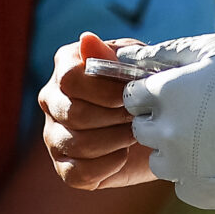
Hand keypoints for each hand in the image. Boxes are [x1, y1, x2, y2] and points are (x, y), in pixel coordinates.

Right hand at [39, 33, 157, 190]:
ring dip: (115, 141)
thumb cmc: (146, 87)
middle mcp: (52, 99)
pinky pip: (77, 174)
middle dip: (114, 118)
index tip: (132, 95)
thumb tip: (86, 39)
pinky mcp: (64, 167)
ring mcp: (54, 134)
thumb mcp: (137, 65)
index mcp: (66, 66)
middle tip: (138, 116)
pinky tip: (123, 155)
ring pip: (76, 144)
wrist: (162, 126)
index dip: (105, 91)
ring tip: (135, 133)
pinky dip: (107, 166)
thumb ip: (112, 55)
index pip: (70, 79)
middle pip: (74, 113)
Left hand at [122, 34, 214, 210]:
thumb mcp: (212, 48)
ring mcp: (186, 166)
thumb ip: (164, 52)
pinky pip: (183, 185)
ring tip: (212, 136)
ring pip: (160, 160)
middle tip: (199, 113)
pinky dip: (196, 175)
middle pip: (143, 129)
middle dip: (162, 120)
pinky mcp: (204, 192)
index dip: (154, 92)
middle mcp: (168, 132)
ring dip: (176, 149)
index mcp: (167, 93)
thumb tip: (124, 56)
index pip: (133, 97)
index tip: (179, 90)